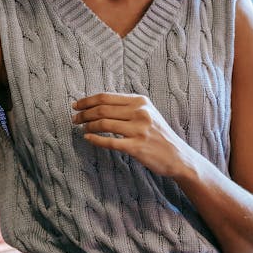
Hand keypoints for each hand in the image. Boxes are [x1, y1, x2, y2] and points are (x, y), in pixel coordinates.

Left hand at [72, 92, 191, 176]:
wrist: (177, 156)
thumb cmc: (159, 135)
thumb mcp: (148, 113)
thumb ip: (128, 106)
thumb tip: (99, 103)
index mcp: (140, 101)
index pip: (106, 97)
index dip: (87, 100)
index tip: (76, 105)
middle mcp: (140, 112)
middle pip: (102, 109)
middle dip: (84, 114)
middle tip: (74, 118)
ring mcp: (139, 130)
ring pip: (104, 124)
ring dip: (88, 126)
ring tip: (82, 128)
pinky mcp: (137, 147)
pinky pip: (110, 142)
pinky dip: (96, 140)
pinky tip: (88, 139)